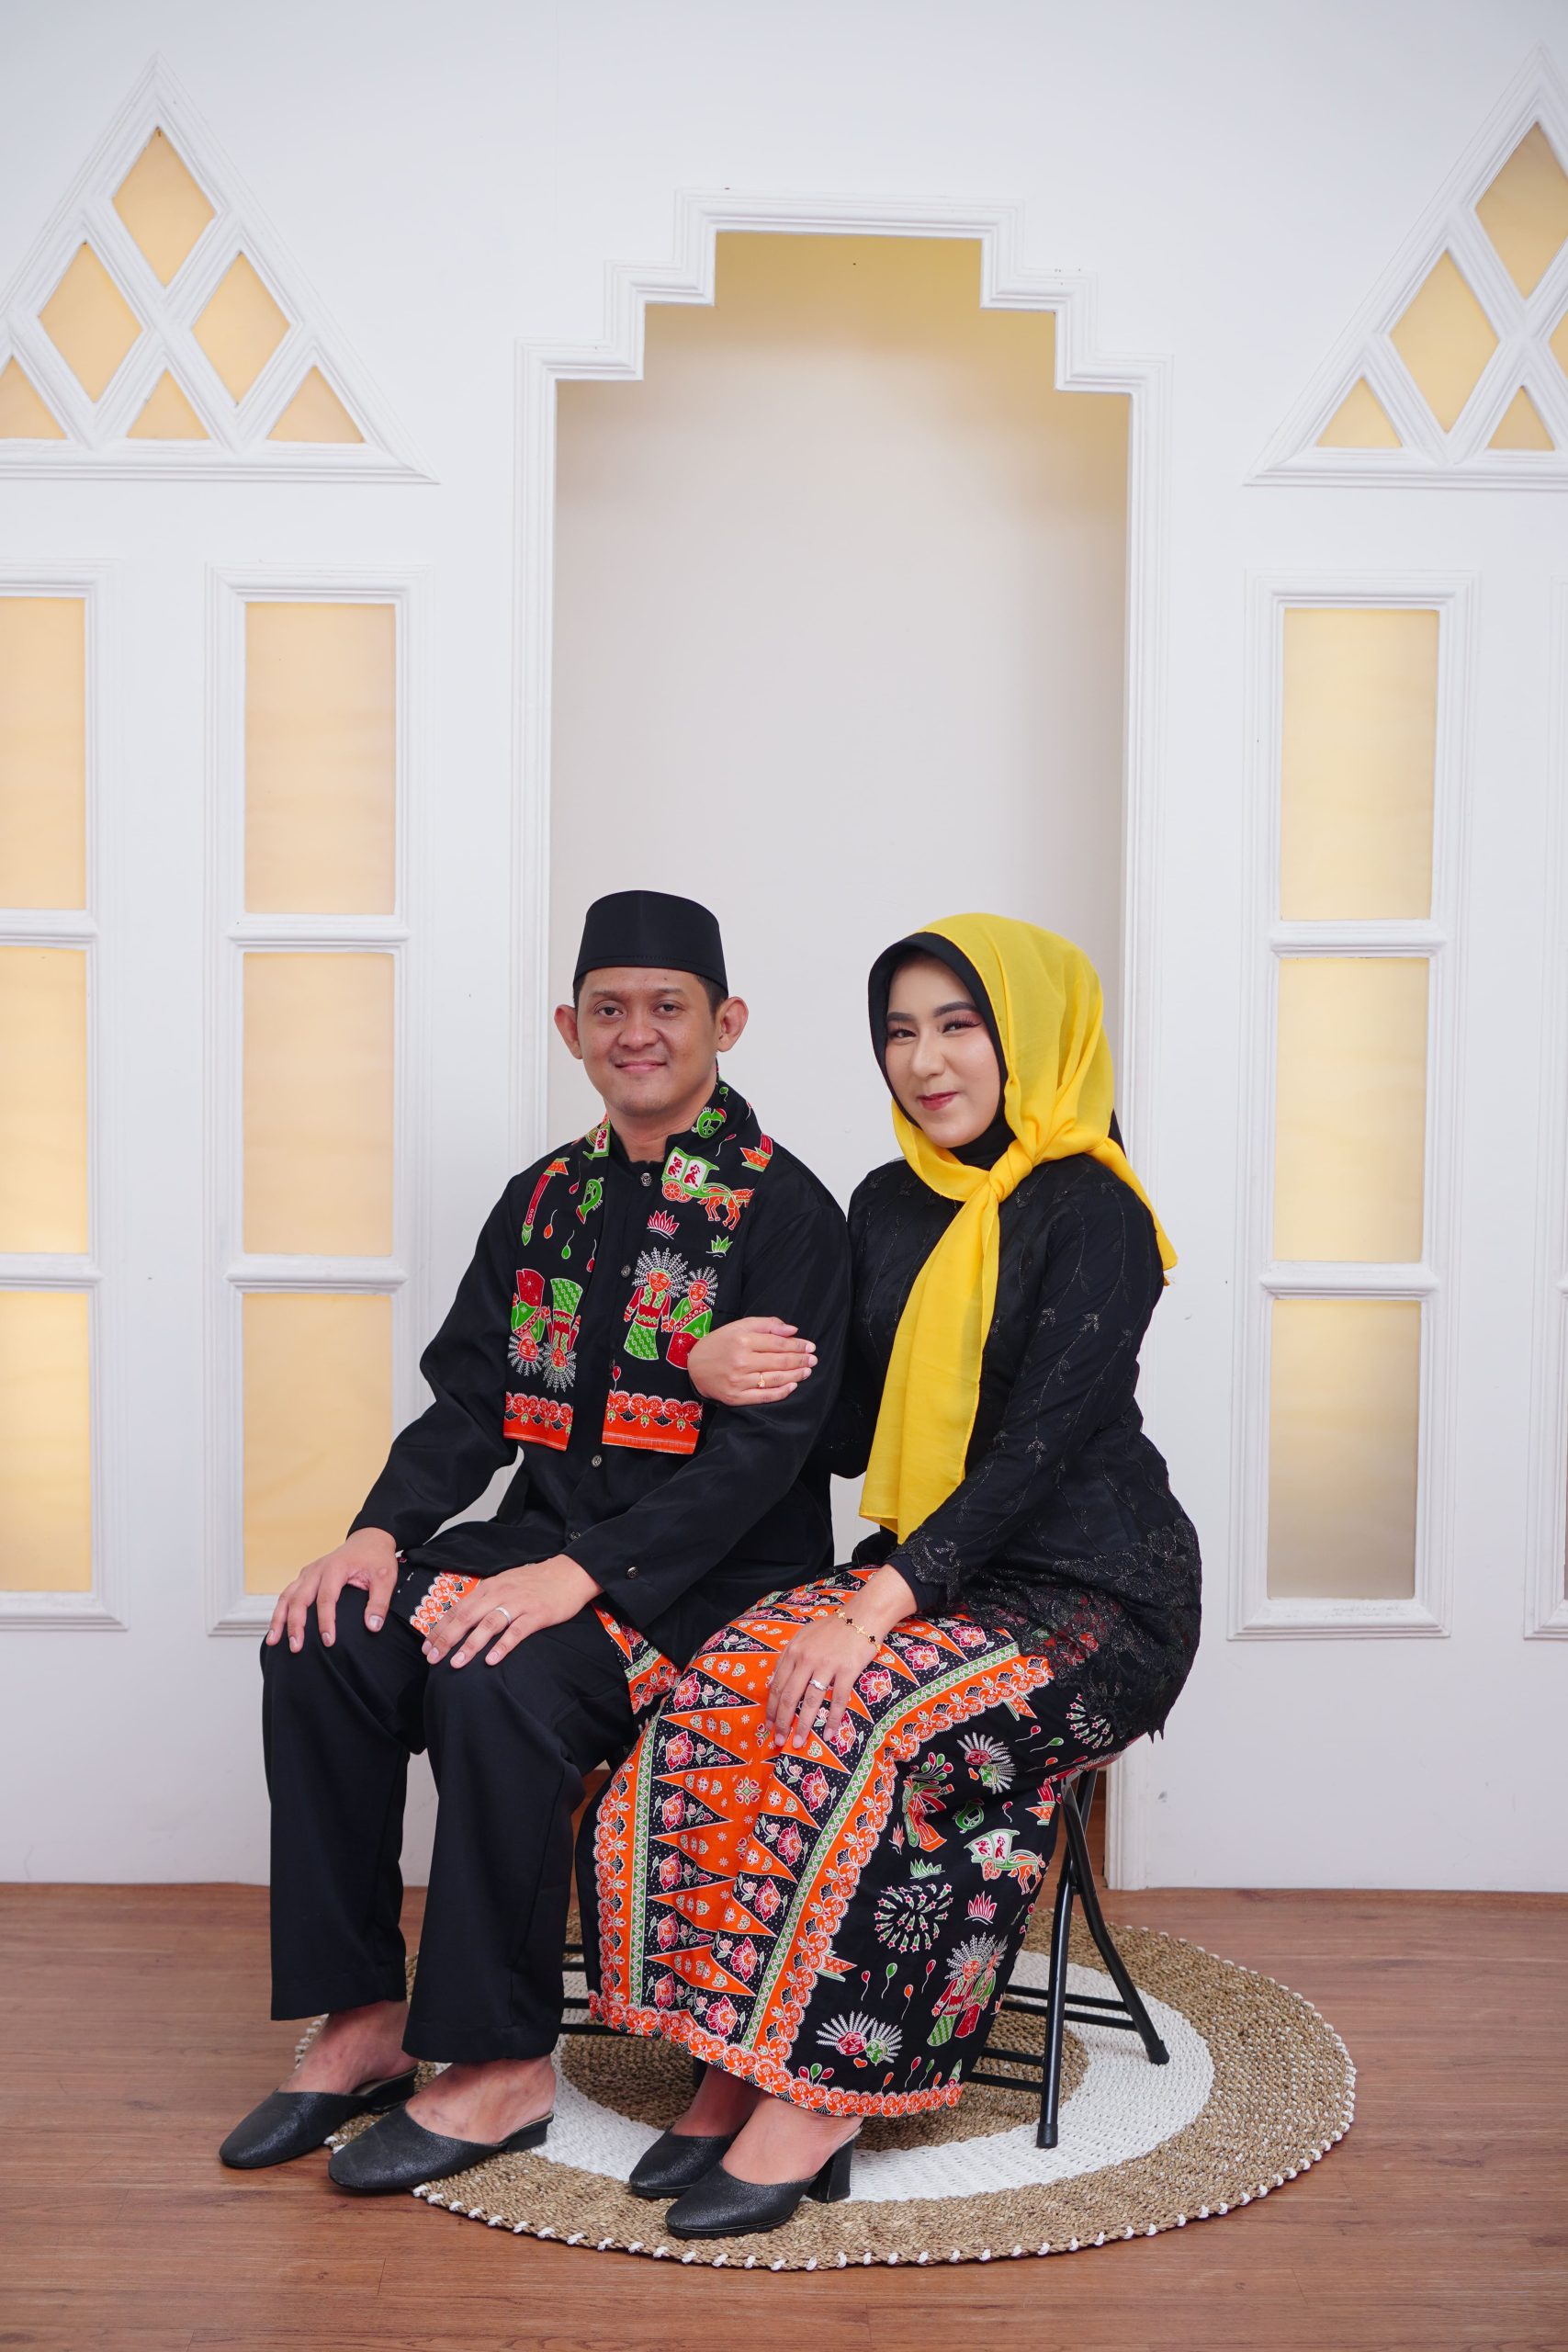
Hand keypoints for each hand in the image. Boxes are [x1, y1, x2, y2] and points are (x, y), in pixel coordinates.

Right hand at [265, 1526, 399, 1651]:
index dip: (326, 1621)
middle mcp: (317, 1569)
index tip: (329, 1641)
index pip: (326, 1598)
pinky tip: (277, 1628)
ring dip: (279, 1619)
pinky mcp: (305, 1577)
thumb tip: (372, 1626)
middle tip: (296, 1647)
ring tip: (273, 1641)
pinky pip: (287, 1595)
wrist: (368, 1540)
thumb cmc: (376, 1558)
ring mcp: (308, 1573)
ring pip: (286, 1596)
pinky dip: (280, 1611)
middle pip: (299, 1598)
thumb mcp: (385, 1577)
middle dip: (295, 1624)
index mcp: (336, 1567)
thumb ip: (379, 1602)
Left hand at [419, 1555, 599, 1669]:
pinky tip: (491, 1660)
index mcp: (489, 1587)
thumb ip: (486, 1600)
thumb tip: (462, 1620)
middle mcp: (500, 1593)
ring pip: (488, 1624)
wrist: (569, 1573)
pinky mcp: (537, 1614)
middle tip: (433, 1659)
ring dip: (470, 1645)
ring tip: (456, 1663)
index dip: (440, 1628)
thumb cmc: (535, 1582)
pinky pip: (516, 1631)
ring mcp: (518, 1603)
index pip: (458, 1609)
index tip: (426, 1647)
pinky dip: (502, 1646)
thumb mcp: (505, 1584)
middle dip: (447, 1638)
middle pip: (467, 1617)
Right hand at [686, 1316, 816, 1405]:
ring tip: (807, 1371)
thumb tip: (792, 1330)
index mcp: (742, 1340)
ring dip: (795, 1375)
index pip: (778, 1343)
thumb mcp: (738, 1326)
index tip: (810, 1346)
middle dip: (800, 1360)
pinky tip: (792, 1386)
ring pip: (775, 1379)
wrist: (693, 1367)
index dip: (797, 1345)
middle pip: (779, 1361)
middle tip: (813, 1359)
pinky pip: (764, 1396)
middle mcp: (741, 1361)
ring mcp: (738, 1381)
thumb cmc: (719, 1344)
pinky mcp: (736, 1397)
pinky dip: (781, 1392)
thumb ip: (766, 1324)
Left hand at [764, 1568, 917, 1748]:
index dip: (771, 1708)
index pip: (777, 1685)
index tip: (768, 1726)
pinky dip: (833, 1719)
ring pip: (811, 1702)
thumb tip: (775, 1681)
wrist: (861, 1616)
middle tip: (778, 1741)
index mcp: (793, 1651)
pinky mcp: (847, 1670)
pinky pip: (838, 1700)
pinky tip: (830, 1734)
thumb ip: (790, 1657)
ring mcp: (827, 1665)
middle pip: (789, 1696)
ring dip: (803, 1726)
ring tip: (798, 1743)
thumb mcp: (804, 1637)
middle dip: (782, 1722)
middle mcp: (806, 1659)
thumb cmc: (832, 1628)